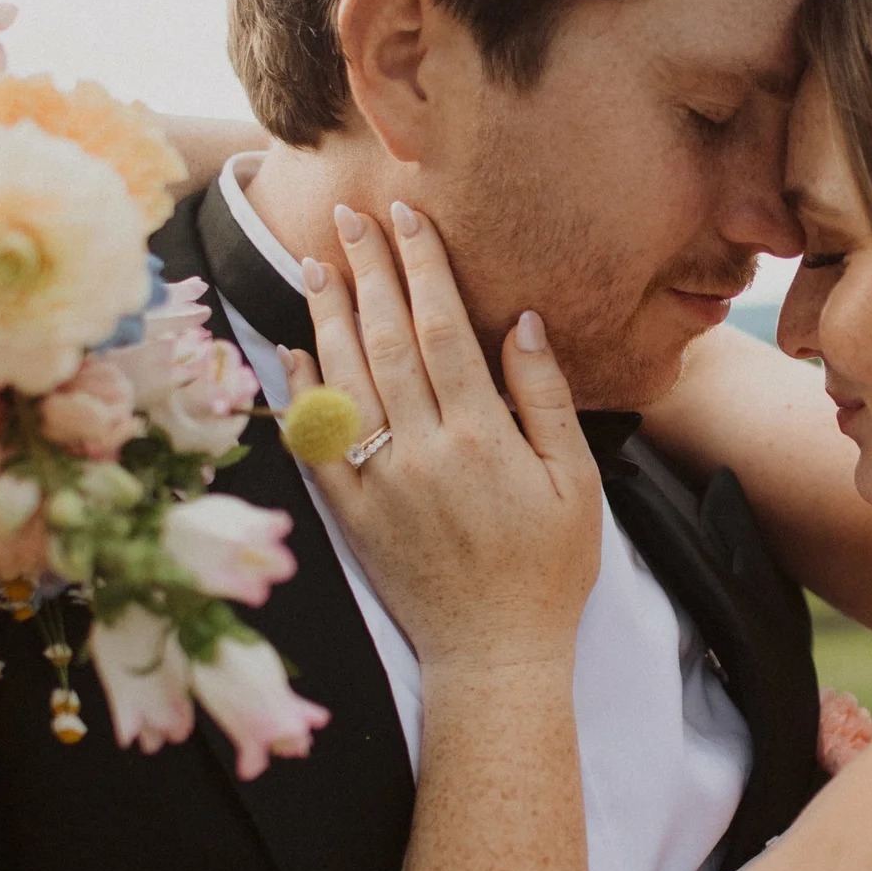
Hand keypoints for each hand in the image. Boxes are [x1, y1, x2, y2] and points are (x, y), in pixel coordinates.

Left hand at [285, 201, 602, 670]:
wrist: (496, 653)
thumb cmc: (549, 569)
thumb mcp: (576, 482)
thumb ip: (545, 399)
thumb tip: (521, 323)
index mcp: (482, 439)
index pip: (442, 330)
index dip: (422, 267)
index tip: (407, 217)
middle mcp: (422, 453)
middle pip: (386, 342)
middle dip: (368, 272)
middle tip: (348, 216)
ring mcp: (380, 484)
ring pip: (345, 381)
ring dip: (329, 317)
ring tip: (319, 264)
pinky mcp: (353, 515)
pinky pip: (317, 444)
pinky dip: (304, 394)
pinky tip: (296, 351)